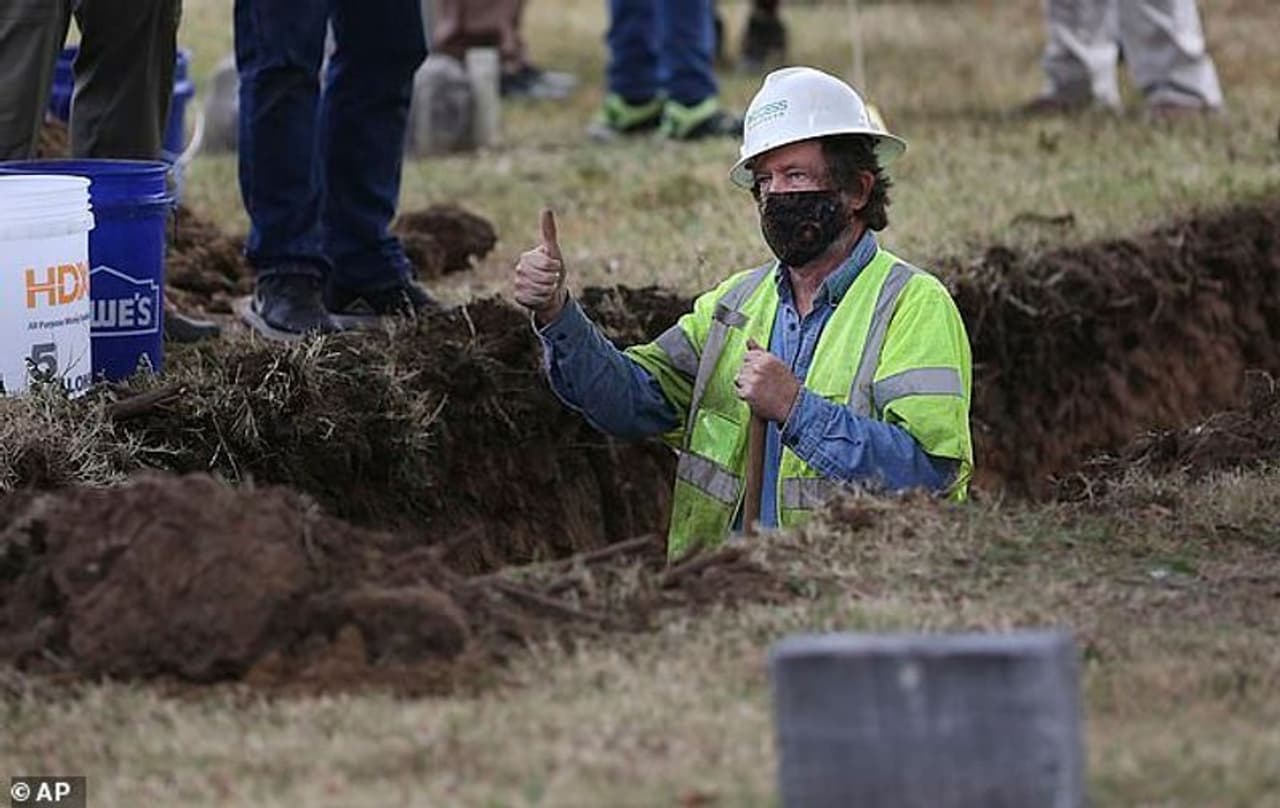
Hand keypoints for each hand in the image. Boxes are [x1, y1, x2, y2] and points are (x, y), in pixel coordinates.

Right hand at [513, 208, 568, 324]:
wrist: (552, 293)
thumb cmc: (554, 271)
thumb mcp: (554, 251)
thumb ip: (549, 232)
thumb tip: (546, 209)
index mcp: (527, 257)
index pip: (546, 264)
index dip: (556, 267)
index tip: (557, 267)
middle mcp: (520, 269)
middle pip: (542, 278)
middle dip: (553, 280)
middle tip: (553, 280)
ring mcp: (518, 283)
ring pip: (538, 289)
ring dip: (548, 291)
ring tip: (548, 288)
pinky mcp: (518, 296)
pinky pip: (533, 299)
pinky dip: (541, 300)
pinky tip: (542, 297)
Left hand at [734, 338, 801, 422]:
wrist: (794, 405)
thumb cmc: (787, 386)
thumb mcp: (777, 364)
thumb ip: (760, 351)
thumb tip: (749, 339)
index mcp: (766, 358)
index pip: (747, 357)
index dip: (752, 366)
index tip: (760, 374)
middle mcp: (758, 367)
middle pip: (742, 368)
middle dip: (749, 376)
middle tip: (763, 385)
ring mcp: (752, 380)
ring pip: (739, 379)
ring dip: (746, 386)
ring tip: (760, 391)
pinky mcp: (748, 392)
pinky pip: (739, 392)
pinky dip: (746, 396)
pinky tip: (758, 398)